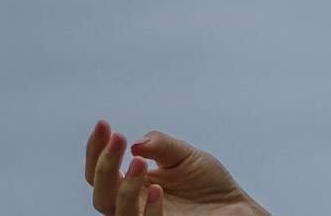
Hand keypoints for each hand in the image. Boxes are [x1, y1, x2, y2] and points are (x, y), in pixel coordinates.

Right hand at [85, 119, 269, 215]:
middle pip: (102, 192)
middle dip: (105, 165)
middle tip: (118, 140)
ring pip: (117, 211)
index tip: (103, 125)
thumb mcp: (185, 155)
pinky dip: (150, 209)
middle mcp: (135, 203)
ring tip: (139, 161)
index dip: (97, 149)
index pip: (103, 171)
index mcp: (135, 184)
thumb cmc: (208, 183)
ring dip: (126, 186)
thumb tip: (135, 143)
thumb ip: (161, 145)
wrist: (234, 205)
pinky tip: (159, 189)